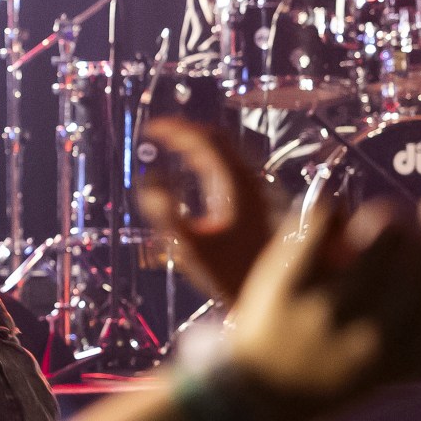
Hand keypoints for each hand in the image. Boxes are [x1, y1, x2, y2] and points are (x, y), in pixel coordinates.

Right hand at [134, 117, 273, 300]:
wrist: (272, 292)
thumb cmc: (229, 274)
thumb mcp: (190, 247)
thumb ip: (166, 214)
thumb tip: (149, 181)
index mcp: (236, 184)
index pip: (204, 140)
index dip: (175, 129)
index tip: (150, 128)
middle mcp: (251, 180)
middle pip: (218, 139)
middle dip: (186, 131)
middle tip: (159, 133)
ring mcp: (258, 188)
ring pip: (227, 151)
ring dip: (199, 144)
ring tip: (173, 146)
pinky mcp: (258, 199)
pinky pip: (232, 164)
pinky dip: (210, 157)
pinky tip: (196, 169)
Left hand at [223, 192, 420, 420]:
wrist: (251, 403)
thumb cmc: (334, 372)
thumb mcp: (394, 363)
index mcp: (415, 356)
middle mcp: (381, 334)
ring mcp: (335, 308)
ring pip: (383, 225)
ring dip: (382, 219)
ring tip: (368, 234)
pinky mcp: (290, 282)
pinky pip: (327, 215)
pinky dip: (329, 209)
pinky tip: (324, 226)